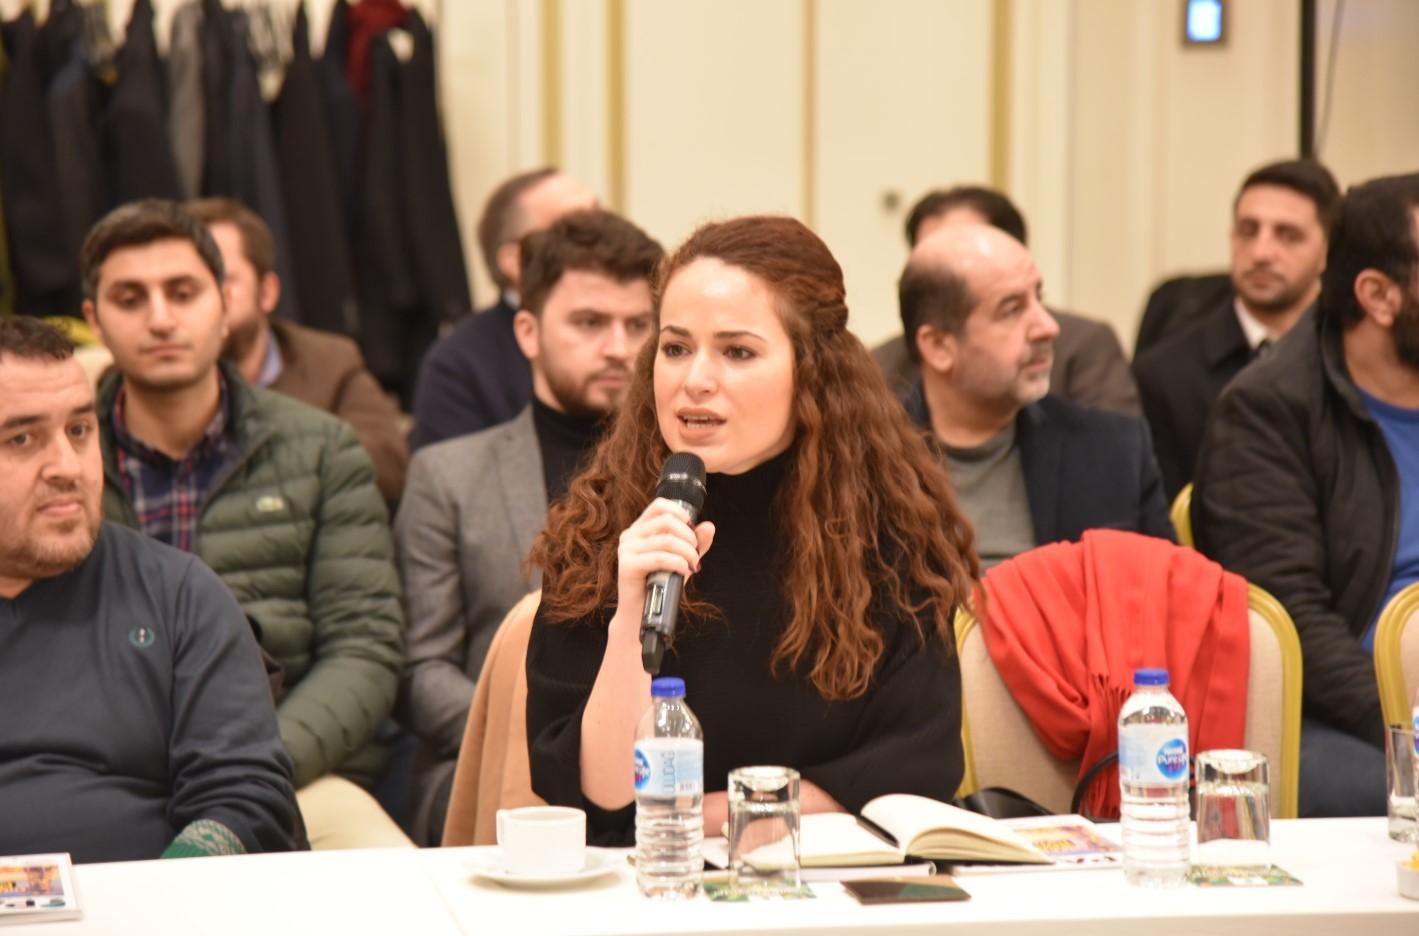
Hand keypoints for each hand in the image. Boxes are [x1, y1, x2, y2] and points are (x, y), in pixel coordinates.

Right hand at [614, 498, 714, 631]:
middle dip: (689, 537)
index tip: (693, 531)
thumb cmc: (661, 585)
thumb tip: (709, 526)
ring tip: (693, 565)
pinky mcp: (626, 565)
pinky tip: (684, 571)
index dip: (681, 514)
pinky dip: (678, 563)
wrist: (642, 615)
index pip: (660, 505)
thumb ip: (695, 543)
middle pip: (666, 520)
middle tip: (695, 554)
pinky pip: (659, 557)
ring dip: (687, 552)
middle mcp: (630, 535)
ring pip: (666, 540)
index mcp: (640, 529)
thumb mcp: (682, 559)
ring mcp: (626, 549)